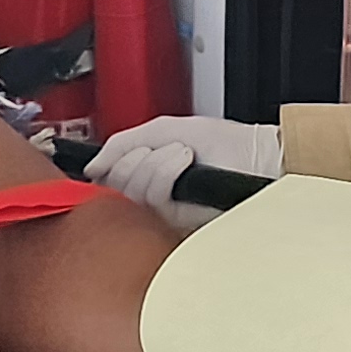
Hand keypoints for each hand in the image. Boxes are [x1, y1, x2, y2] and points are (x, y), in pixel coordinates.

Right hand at [89, 113, 281, 219]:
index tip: (107, 159)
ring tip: (181, 153)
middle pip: (113, 186)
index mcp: (146, 177)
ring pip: (132, 191)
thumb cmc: (226, 144)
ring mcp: (164, 213)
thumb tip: (92, 164)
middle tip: (157, 149)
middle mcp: (151, 199)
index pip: (105, 181)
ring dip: (155, 163)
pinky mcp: (178, 223)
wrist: (257, 158)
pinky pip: (153, 198)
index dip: (104, 166)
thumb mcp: (165, 129)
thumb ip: (124, 143)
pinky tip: (185, 162)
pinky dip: (167, 171)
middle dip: (133, 159)